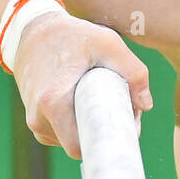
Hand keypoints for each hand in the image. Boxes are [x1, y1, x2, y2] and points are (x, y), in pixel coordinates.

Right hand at [12, 10, 153, 158]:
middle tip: (121, 111)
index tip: (124, 128)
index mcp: (53, 103)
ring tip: (103, 102)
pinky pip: (62, 134)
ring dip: (89, 128)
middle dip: (102, 134)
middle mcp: (38, 118)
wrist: (33, 31)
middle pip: (78, 146)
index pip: (80, 147)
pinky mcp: (35, 119)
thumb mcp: (108, 44)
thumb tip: (146, 105)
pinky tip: (88, 104)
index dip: (105, 143)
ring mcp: (34, 121)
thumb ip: (134, 71)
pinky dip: (77, 124)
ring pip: (70, 141)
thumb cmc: (73, 36)